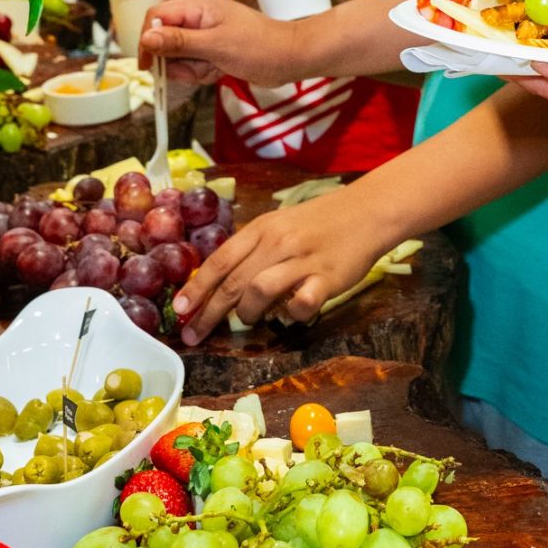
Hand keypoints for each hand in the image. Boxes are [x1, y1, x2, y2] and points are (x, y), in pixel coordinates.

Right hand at [139, 0, 308, 90]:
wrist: (291, 59)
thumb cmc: (262, 47)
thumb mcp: (215, 46)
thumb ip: (178, 42)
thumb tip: (147, 38)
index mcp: (198, 7)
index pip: (156, 17)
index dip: (147, 40)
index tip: (148, 64)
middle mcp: (200, 18)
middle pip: (165, 40)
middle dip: (175, 61)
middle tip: (195, 68)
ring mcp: (207, 34)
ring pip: (179, 56)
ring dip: (191, 69)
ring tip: (213, 68)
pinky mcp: (214, 50)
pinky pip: (194, 64)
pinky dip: (202, 72)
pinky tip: (219, 71)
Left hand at [171, 188, 394, 344]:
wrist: (366, 211)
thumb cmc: (317, 223)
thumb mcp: (279, 226)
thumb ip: (253, 251)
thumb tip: (221, 285)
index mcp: (261, 229)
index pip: (220, 261)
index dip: (197, 287)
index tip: (180, 310)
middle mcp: (278, 243)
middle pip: (233, 282)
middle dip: (209, 313)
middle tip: (193, 336)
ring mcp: (303, 260)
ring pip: (259, 291)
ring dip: (247, 313)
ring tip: (250, 319)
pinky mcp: (328, 278)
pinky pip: (302, 304)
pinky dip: (291, 315)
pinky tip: (290, 315)